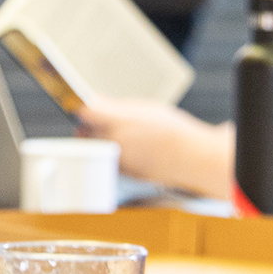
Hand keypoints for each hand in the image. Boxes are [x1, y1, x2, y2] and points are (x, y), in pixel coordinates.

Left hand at [75, 96, 221, 198]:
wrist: (190, 158)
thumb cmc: (172, 130)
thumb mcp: (145, 108)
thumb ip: (116, 106)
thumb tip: (96, 100)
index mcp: (116, 120)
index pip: (83, 112)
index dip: (82, 108)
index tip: (83, 106)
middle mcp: (111, 141)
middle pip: (84, 132)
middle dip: (88, 126)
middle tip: (99, 121)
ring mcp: (115, 159)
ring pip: (95, 148)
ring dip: (99, 141)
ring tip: (120, 134)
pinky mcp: (121, 173)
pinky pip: (107, 161)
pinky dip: (112, 154)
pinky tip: (129, 148)